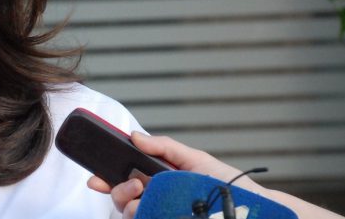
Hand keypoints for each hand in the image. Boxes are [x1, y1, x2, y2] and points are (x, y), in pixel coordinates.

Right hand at [86, 132, 256, 218]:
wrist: (252, 208)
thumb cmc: (226, 183)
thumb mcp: (195, 158)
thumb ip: (164, 147)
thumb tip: (134, 136)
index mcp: (157, 180)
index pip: (123, 179)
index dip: (105, 178)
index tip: (95, 178)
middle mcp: (156, 200)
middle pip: (121, 198)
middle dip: (118, 190)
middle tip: (136, 184)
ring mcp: (160, 214)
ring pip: (129, 213)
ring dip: (129, 204)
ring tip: (146, 196)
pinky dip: (142, 215)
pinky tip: (150, 210)